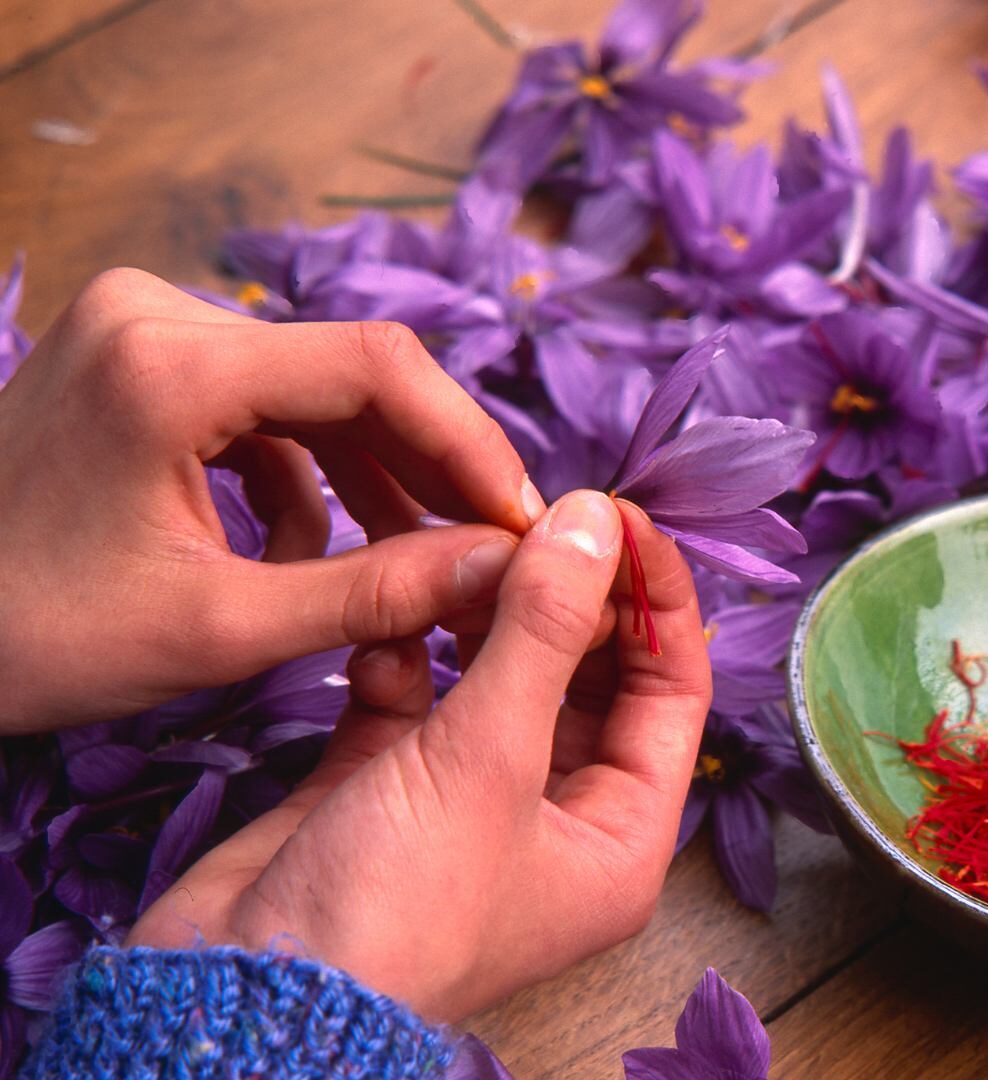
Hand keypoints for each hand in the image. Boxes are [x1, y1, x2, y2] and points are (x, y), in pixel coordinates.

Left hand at [0, 268, 543, 728]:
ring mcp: (141, 328)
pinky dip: (307, 474)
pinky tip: (310, 551)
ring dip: (376, 477)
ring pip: (316, 391)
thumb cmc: (32, 638)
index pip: (376, 367)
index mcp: (169, 364)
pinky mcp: (136, 358)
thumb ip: (377, 594)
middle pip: (354, 372)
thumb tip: (506, 571)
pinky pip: (264, 404)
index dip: (470, 443)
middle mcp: (156, 314)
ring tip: (413, 566)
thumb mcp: (219, 630)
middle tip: (494, 549)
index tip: (524, 522)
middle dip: (432, 467)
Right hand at [126, 492, 712, 1020]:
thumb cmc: (395, 909)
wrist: (243, 994)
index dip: (653, 599)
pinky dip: (402, 657)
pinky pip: (415, 697)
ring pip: (497, 677)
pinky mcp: (386, 785)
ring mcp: (469, 800)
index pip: (672, 690)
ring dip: (477, 615)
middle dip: (560, 597)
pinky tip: (383, 633)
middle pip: (587, 676)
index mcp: (620, 836)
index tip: (619, 514)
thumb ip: (545, 630)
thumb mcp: (491, 757)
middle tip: (525, 521)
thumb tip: (597, 521)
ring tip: (453, 555)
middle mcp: (556, 818)